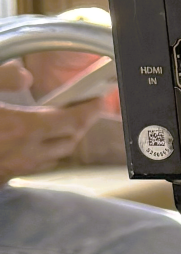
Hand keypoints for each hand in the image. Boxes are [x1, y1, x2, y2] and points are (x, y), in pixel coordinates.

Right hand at [0, 64, 104, 180]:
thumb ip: (4, 79)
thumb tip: (25, 76)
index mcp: (22, 128)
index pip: (72, 121)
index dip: (90, 110)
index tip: (99, 100)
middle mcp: (25, 153)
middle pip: (69, 142)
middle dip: (81, 125)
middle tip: (85, 110)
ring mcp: (15, 169)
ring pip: (53, 158)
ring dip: (63, 142)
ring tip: (62, 126)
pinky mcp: (4, 177)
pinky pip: (34, 168)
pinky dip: (43, 155)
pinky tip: (34, 145)